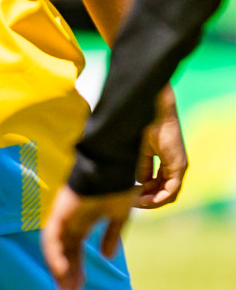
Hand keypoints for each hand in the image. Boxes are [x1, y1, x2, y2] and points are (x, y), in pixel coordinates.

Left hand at [43, 184, 134, 289]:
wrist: (111, 164)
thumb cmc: (117, 184)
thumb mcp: (118, 216)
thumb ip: (111, 235)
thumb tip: (107, 257)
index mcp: (82, 221)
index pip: (74, 249)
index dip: (76, 267)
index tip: (79, 286)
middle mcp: (70, 219)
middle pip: (64, 251)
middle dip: (67, 273)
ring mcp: (63, 215)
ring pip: (55, 246)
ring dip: (59, 268)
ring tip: (65, 288)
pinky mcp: (61, 211)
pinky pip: (53, 235)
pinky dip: (55, 254)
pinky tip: (61, 271)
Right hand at [133, 88, 185, 208]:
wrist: (153, 110)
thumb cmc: (146, 124)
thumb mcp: (143, 150)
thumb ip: (144, 166)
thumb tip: (140, 181)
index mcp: (169, 162)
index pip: (162, 185)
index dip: (147, 193)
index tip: (132, 195)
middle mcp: (177, 166)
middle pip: (166, 192)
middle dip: (149, 200)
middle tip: (133, 202)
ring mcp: (179, 166)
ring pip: (169, 194)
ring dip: (153, 200)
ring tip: (136, 201)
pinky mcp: (178, 165)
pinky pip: (171, 189)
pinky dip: (158, 197)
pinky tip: (145, 198)